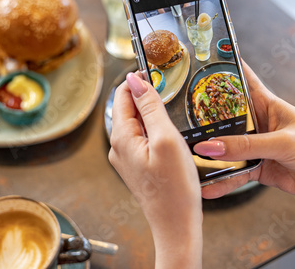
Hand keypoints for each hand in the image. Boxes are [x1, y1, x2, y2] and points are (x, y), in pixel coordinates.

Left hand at [109, 73, 201, 268]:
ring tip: (173, 106)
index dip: (138, 79)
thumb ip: (151, 108)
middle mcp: (118, 146)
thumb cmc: (174, 188)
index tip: (156, 69)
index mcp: (121, 137)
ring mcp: (126, 158)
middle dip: (146, 94)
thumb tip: (136, 80)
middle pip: (128, 108)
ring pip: (136, 123)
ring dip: (151, 111)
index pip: (123, 95)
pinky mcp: (136, 166)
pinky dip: (153, 128)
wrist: (176, 225)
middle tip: (170, 85)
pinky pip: (141, 138)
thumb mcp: (166, 140)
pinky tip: (170, 131)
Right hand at [194, 62, 294, 226]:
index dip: (223, 70)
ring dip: (209, 155)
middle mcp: (256, 123)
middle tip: (179, 120)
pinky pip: (232, 173)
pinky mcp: (254, 168)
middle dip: (203, 119)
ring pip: (224, 147)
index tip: (200, 63)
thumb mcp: (284, 142)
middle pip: (224, 117)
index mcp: (267, 104)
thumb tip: (210, 146)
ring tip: (188, 159)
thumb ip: (247, 145)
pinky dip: (220, 181)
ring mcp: (253, 146)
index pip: (241, 81)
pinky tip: (207, 187)